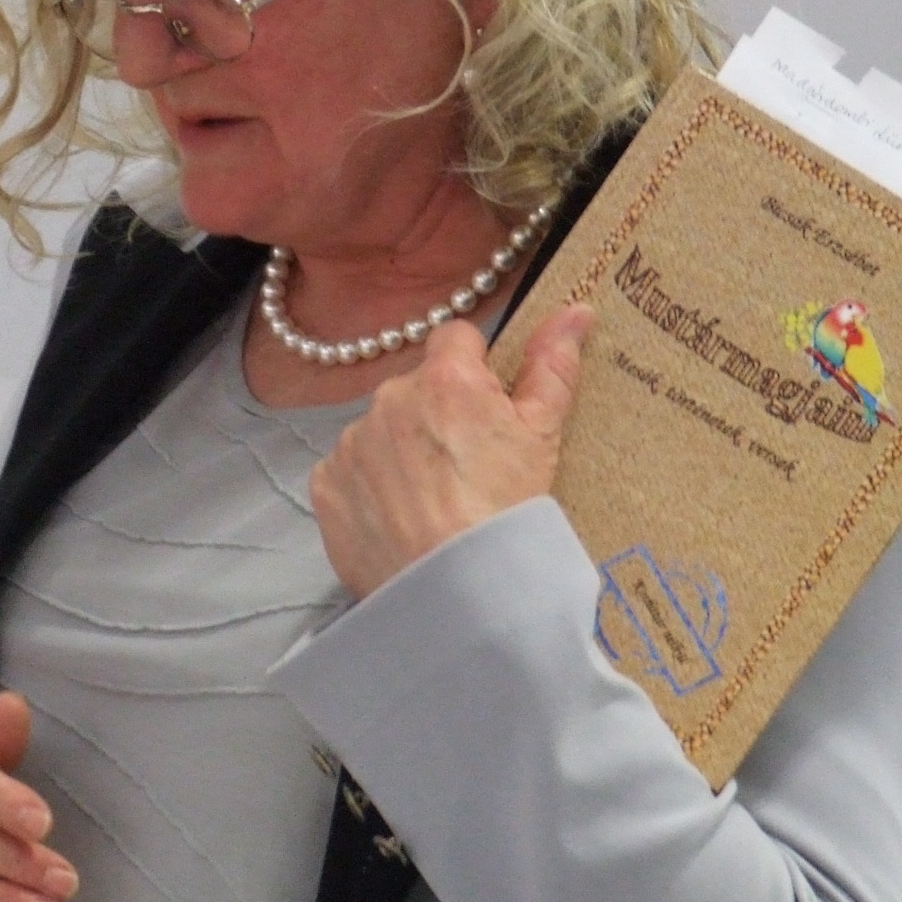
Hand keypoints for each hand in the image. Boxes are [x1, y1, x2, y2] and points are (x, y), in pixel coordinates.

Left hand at [308, 306, 592, 597]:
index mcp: (445, 377)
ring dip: (401, 451)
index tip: (488, 408)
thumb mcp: (543, 436)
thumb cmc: (506, 514)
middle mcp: (389, 398)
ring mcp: (352, 442)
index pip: (457, 337)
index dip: (476, 367)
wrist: (456, 593)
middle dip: (437, 414)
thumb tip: (575, 308)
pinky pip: (350, 470)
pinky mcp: (326, 484)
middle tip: (467, 467)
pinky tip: (400, 518)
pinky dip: (370, 488)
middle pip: (417, 386)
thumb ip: (553, 365)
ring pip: (381, 429)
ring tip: (433, 501)